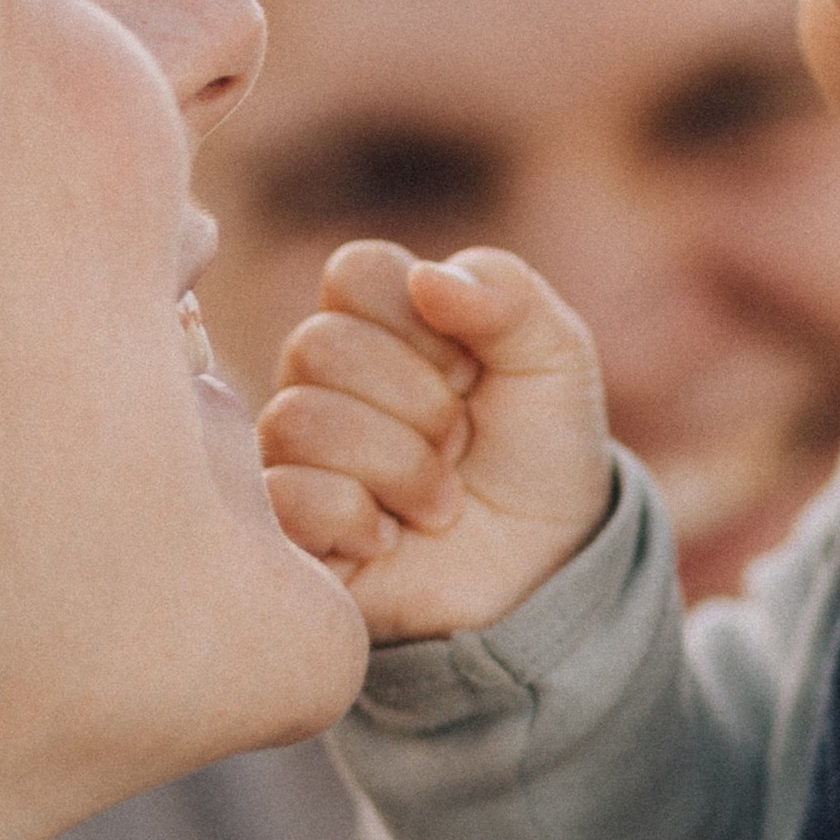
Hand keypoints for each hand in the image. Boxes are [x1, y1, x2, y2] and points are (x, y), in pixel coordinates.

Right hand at [257, 240, 612, 644]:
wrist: (546, 568)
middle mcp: (320, 379)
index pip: (355, 272)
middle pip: (320, 344)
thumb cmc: (541, 453)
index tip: (472, 372)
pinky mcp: (284, 528)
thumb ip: (507, 294)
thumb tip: (427, 278)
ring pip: (301, 420)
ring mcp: (295, 452)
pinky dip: (357, 517)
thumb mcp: (555, 358)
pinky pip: (285, 495)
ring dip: (400, 467)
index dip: (423, 325)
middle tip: (460, 445)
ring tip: (440, 502)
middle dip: (420, 404)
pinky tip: (390, 539)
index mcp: (377, 321)